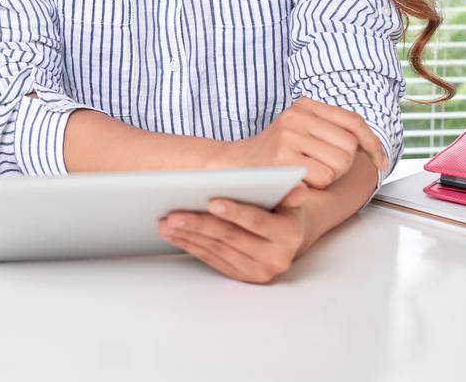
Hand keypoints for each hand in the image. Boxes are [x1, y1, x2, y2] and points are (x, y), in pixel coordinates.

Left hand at [160, 183, 310, 283]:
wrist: (287, 236)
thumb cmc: (282, 208)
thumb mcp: (289, 198)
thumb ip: (288, 192)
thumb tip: (298, 190)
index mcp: (290, 234)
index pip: (257, 221)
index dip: (235, 212)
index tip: (211, 202)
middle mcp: (276, 257)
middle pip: (231, 237)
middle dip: (199, 224)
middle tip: (173, 214)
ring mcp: (259, 270)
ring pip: (217, 249)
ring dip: (189, 235)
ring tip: (166, 222)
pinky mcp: (243, 277)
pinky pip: (212, 260)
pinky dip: (190, 246)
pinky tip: (174, 235)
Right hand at [215, 98, 385, 188]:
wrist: (231, 166)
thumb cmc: (272, 156)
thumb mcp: (299, 133)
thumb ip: (330, 133)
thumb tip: (373, 149)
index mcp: (304, 105)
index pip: (353, 121)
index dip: (372, 144)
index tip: (380, 162)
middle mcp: (298, 115)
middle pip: (350, 145)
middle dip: (344, 165)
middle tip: (323, 171)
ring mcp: (290, 135)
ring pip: (340, 163)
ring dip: (330, 177)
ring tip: (308, 175)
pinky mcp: (285, 157)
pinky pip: (325, 176)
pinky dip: (318, 185)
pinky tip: (300, 181)